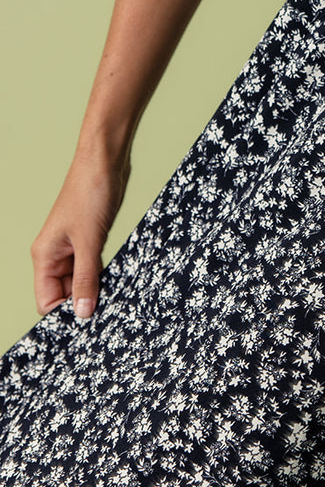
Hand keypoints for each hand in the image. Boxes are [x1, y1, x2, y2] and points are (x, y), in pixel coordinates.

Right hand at [30, 148, 131, 319]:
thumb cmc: (90, 193)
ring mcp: (73, 248)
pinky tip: (118, 283)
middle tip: (108, 314)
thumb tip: (83, 314)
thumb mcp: (89, 241)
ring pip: (81, 282)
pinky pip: (94, 267)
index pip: (47, 300)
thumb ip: (86, 279)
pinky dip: (104, 276)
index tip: (88, 324)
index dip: (65, 315)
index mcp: (45, 256)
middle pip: (64, 294)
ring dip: (96, 290)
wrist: (106, 162)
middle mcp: (55, 255)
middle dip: (83, 304)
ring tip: (115, 300)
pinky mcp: (90, 240)